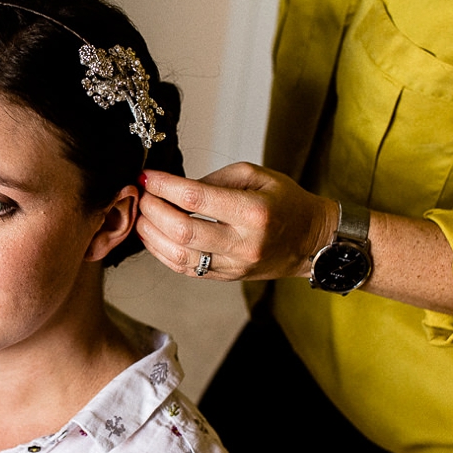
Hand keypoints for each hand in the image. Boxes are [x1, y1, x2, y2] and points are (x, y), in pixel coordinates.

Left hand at [136, 163, 337, 281]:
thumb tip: (176, 186)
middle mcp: (243, 242)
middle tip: (141, 195)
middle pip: (183, 230)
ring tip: (141, 216)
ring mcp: (234, 264)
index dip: (165, 186)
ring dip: (152, 235)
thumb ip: (216, 178)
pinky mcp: (226, 277)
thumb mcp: (257, 176)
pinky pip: (185, 269)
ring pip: (179, 255)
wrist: (311, 240)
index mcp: (253, 212)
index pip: (196, 199)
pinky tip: (152, 236)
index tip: (148, 176)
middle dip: (153, 211)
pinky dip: (162, 253)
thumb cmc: (285, 202)